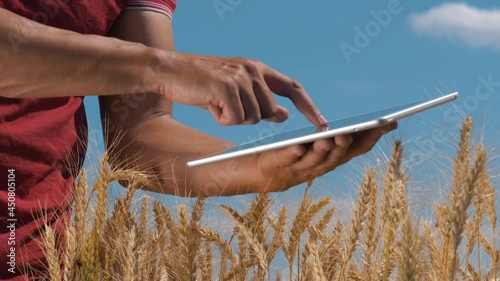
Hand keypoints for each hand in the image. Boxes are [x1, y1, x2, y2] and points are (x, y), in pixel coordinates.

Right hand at [157, 53, 326, 125]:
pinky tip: (209, 104)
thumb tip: (284, 115)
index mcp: (257, 69)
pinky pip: (234, 119)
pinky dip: (221, 118)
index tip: (321, 122)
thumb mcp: (235, 91)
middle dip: (250, 118)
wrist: (169, 71)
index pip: (293, 87)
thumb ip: (261, 100)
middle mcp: (253, 70)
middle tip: (226, 108)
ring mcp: (241, 78)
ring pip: (252, 117)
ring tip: (214, 102)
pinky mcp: (227, 87)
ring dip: (232, 117)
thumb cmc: (201, 84)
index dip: (309, 106)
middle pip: (269, 111)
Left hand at [249, 123, 397, 191]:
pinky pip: (285, 160)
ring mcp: (298, 168)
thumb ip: (339, 137)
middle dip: (344, 146)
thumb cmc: (295, 156)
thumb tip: (364, 125)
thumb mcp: (320, 146)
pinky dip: (291, 154)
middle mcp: (319, 166)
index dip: (373, 137)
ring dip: (321, 151)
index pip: (357, 149)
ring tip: (326, 140)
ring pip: (313, 161)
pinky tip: (296, 147)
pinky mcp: (277, 166)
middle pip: (336, 157)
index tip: (388, 123)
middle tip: (348, 134)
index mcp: (332, 159)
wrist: (261, 174)